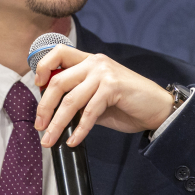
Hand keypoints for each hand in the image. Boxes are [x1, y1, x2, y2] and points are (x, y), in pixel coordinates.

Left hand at [32, 46, 174, 147]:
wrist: (158, 108)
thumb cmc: (126, 104)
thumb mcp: (96, 98)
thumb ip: (78, 98)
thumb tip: (51, 112)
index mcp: (89, 60)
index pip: (58, 52)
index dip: (43, 67)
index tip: (37, 87)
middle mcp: (95, 62)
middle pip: (58, 81)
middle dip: (44, 107)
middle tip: (40, 127)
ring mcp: (104, 73)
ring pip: (71, 100)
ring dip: (57, 124)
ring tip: (50, 140)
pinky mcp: (113, 87)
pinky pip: (89, 111)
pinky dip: (79, 129)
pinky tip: (74, 141)